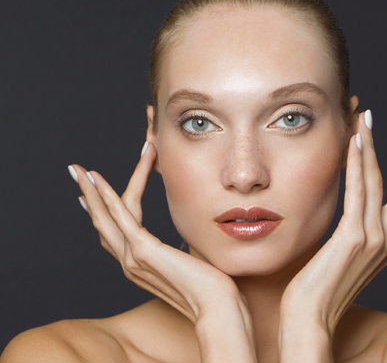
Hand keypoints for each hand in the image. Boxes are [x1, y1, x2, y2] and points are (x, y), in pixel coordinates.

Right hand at [68, 142, 247, 324]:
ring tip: (84, 171)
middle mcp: (130, 264)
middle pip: (102, 224)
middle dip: (89, 196)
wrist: (217, 307)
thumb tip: (191, 237)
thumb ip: (182, 251)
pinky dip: (109, 197)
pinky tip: (99, 181)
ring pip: (106, 218)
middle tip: (77, 173)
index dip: (103, 212)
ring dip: (94, 191)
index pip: (114, 235)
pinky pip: (121, 217)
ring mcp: (133, 259)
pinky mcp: (144, 251)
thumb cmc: (211, 288)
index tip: (96, 192)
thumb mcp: (192, 264)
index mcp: (139, 267)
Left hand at [280, 111, 386, 334]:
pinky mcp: (353, 237)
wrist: (311, 319)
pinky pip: (358, 190)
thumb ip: (356, 235)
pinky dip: (357, 162)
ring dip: (373, 143)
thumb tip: (350, 216)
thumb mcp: (348, 258)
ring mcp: (374, 238)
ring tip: (367, 115)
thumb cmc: (323, 290)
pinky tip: (355, 139)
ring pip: (380, 179)